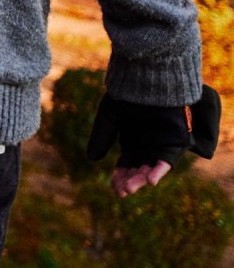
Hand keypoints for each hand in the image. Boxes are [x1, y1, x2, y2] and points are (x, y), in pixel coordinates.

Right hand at [87, 86, 220, 198]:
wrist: (147, 76)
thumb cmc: (127, 93)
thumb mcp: (108, 116)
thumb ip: (101, 136)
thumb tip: (92, 159)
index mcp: (132, 140)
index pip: (126, 165)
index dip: (120, 176)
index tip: (114, 187)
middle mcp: (147, 145)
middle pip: (139, 169)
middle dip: (130, 181)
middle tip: (121, 192)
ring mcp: (161, 143)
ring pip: (152, 168)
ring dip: (142, 179)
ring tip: (130, 188)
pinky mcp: (175, 140)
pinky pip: (168, 159)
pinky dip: (160, 170)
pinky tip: (151, 181)